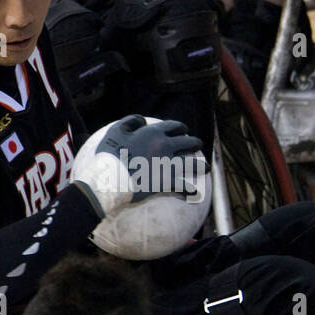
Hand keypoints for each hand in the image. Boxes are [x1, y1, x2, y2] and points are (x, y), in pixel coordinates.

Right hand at [73, 114, 204, 218]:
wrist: (109, 178)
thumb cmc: (109, 154)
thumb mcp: (116, 131)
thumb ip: (131, 121)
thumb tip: (143, 121)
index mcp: (154, 133)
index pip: (174, 126)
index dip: (180, 128)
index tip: (183, 130)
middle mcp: (165, 146)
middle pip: (188, 142)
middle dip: (195, 143)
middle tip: (197, 145)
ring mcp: (168, 165)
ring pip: (192, 163)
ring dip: (201, 165)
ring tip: (206, 167)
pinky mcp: (166, 182)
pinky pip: (183, 186)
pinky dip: (190, 189)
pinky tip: (194, 192)